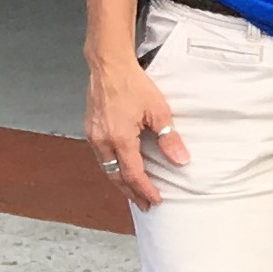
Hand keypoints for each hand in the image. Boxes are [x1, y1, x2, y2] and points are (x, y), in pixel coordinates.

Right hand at [86, 54, 187, 207]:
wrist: (109, 67)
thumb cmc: (133, 84)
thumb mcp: (159, 111)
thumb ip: (169, 138)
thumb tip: (182, 160)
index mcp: (120, 139)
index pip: (133, 174)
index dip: (145, 190)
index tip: (155, 201)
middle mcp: (102, 141)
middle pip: (116, 177)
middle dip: (131, 193)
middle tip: (145, 205)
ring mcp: (93, 136)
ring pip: (106, 168)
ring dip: (120, 182)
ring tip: (134, 192)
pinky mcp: (90, 129)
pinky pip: (101, 156)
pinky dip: (112, 167)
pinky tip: (121, 169)